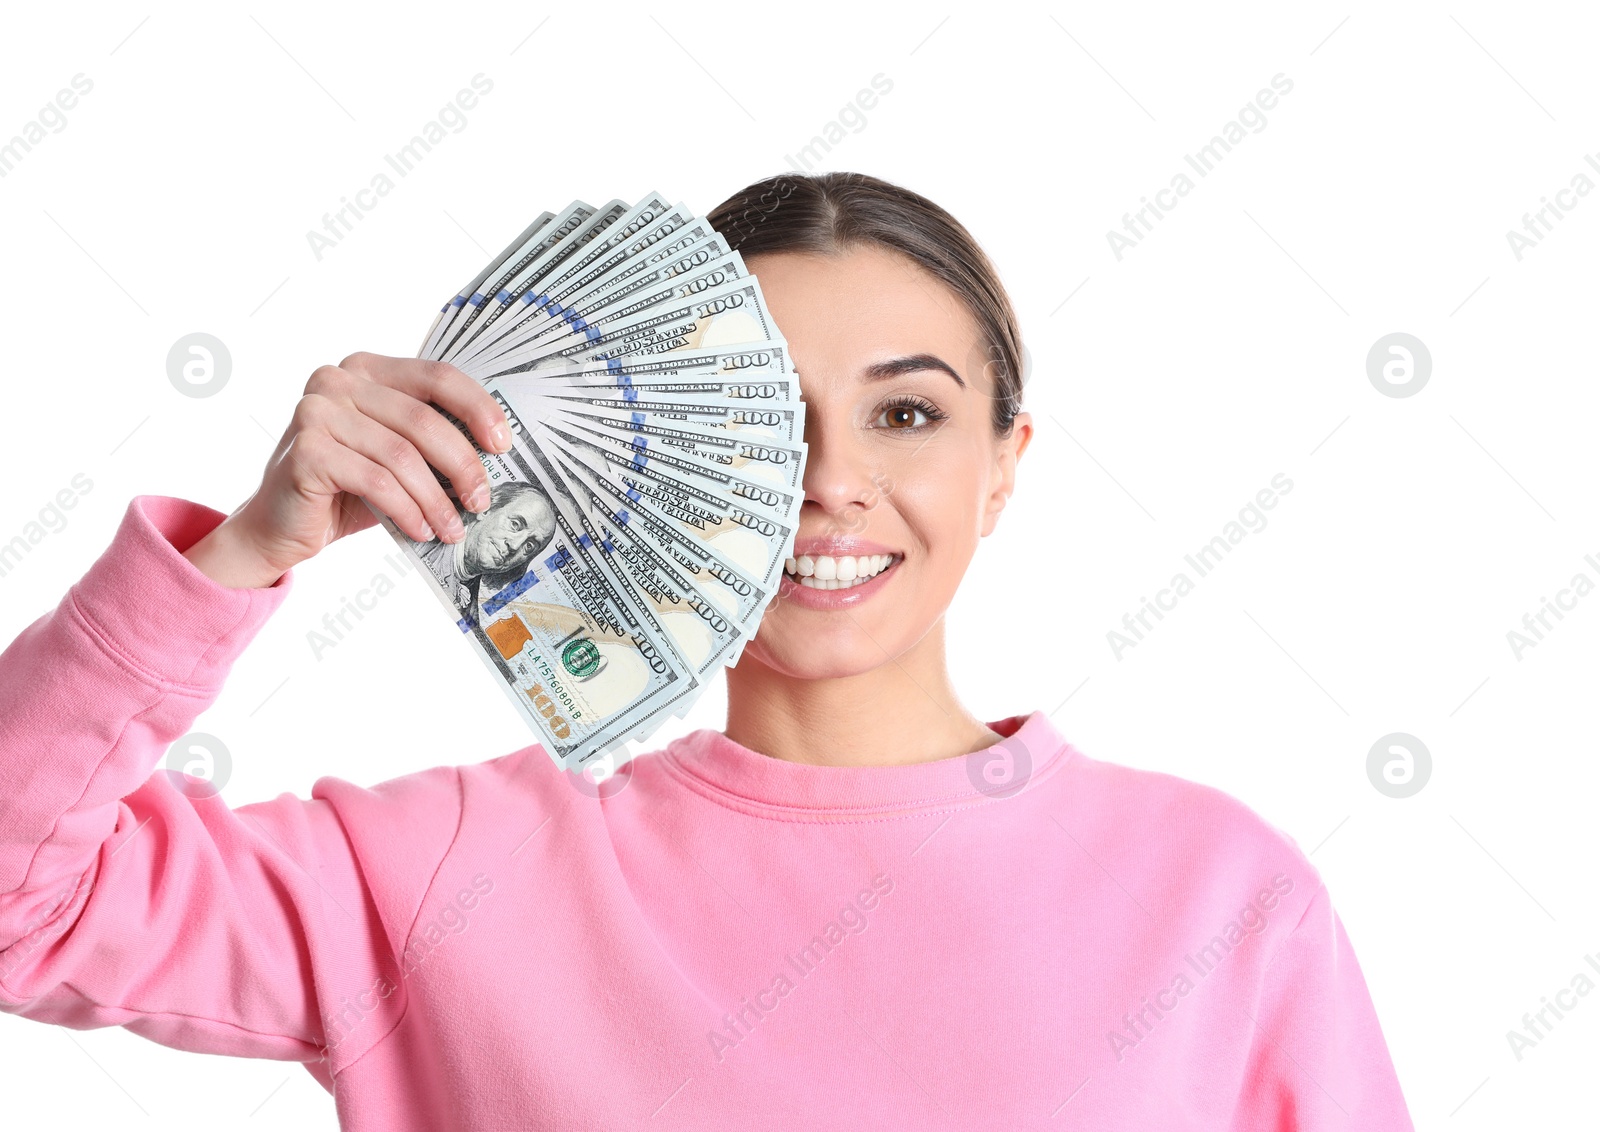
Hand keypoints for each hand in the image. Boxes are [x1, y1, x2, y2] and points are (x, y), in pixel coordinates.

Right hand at [183, 353, 511, 588]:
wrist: (281, 525)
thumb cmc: (347, 489)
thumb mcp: (395, 456)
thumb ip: (432, 441)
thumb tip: (495, 455)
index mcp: (366, 369)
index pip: (437, 375)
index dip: (478, 408)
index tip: (503, 445)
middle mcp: (336, 380)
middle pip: (424, 420)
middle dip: (463, 466)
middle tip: (482, 500)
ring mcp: (316, 411)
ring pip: (402, 456)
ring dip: (437, 499)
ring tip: (452, 528)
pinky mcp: (307, 450)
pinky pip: (378, 481)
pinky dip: (407, 510)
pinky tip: (421, 530)